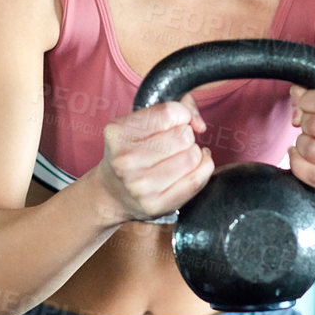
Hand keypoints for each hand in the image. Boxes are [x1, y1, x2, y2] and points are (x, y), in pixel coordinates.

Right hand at [98, 93, 213, 222]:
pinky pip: (196, 180)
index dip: (182, 114)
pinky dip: (203, 169)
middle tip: (176, 144)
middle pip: (184, 136)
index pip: (170, 112)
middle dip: (186, 137)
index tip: (178, 122)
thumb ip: (173, 110)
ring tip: (181, 157)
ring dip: (194, 154)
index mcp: (119, 133)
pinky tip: (194, 167)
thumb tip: (199, 124)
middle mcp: (126, 159)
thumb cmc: (130, 153)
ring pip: (192, 157)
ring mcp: (140, 185)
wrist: (111, 193)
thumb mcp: (138, 124)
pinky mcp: (156, 204)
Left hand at [287, 85, 314, 198]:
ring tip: (305, 140)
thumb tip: (295, 94)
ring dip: (300, 143)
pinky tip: (297, 155)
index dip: (305, 100)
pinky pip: (313, 175)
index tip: (302, 103)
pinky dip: (297, 163)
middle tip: (305, 125)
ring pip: (312, 150)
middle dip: (304, 123)